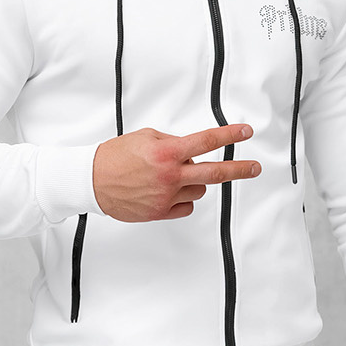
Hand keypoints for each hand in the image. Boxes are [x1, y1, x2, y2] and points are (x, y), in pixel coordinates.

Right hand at [92, 124, 260, 221]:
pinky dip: (183, 199)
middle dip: (239, 169)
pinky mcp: (160, 213)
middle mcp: (170, 175)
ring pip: (199, 190)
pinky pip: (186, 206)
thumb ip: (172, 142)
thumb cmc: (114, 157)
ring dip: (195, 182)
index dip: (229, 136)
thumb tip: (191, 150)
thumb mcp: (145, 137)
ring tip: (173, 176)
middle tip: (254, 168)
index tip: (245, 133)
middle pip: (215, 173)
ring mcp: (166, 196)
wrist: (91, 180)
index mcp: (166, 152)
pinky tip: (168, 192)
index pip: (206, 141)